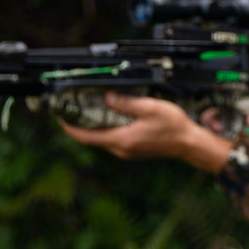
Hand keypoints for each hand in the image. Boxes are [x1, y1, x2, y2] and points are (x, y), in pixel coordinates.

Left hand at [59, 91, 230, 173]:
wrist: (189, 144)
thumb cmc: (173, 127)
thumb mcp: (149, 108)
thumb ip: (126, 103)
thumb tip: (106, 97)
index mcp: (121, 139)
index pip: (85, 136)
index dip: (69, 127)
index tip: (60, 116)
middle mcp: (120, 149)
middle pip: (90, 139)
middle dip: (78, 125)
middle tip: (72, 109)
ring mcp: (126, 151)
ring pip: (100, 140)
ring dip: (91, 127)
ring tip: (86, 111)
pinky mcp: (132, 150)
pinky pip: (111, 140)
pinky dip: (104, 130)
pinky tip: (107, 118)